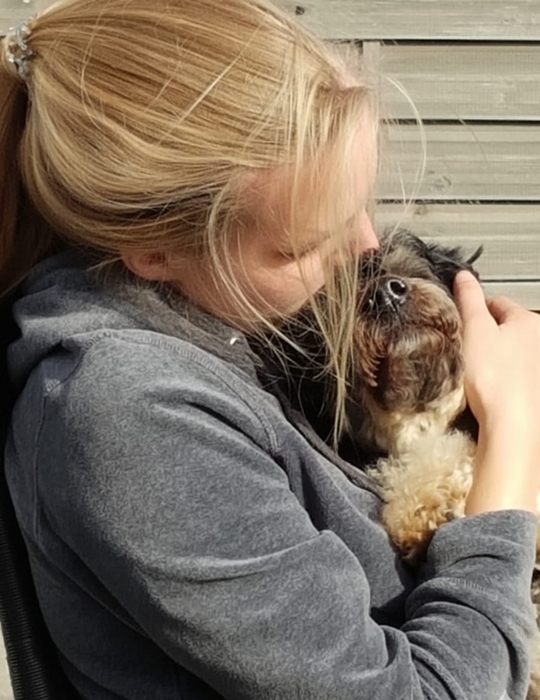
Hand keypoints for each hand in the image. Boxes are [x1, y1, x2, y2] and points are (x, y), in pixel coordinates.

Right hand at [453, 271, 539, 511]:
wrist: (512, 425)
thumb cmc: (496, 380)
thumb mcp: (474, 330)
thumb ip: (469, 299)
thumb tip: (464, 277)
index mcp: (528, 321)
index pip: (496, 302)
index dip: (473, 309)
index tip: (460, 319)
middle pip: (504, 328)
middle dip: (485, 335)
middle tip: (465, 348)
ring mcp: (538, 366)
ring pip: (509, 352)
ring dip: (493, 357)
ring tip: (475, 371)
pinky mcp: (533, 388)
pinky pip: (512, 374)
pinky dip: (499, 377)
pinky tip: (488, 387)